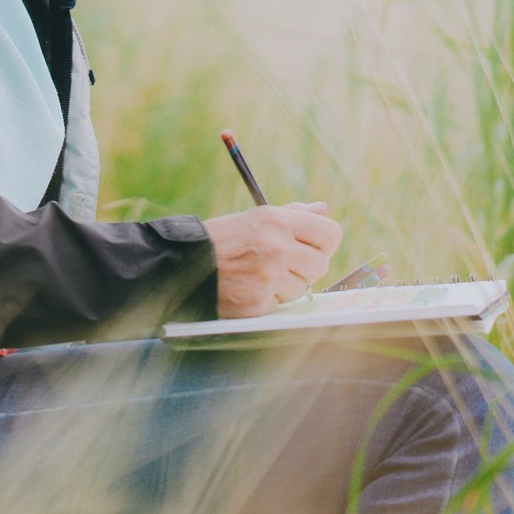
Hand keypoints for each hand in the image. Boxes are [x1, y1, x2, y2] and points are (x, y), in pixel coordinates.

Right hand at [204, 203, 341, 317]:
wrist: (183, 264)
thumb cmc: (222, 240)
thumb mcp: (256, 218)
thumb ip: (292, 215)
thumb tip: (322, 209)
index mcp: (277, 222)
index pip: (330, 234)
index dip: (324, 243)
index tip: (311, 247)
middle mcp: (276, 247)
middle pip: (320, 265)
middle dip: (305, 267)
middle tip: (281, 264)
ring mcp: (268, 277)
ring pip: (302, 288)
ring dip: (285, 286)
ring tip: (259, 275)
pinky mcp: (258, 302)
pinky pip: (280, 305)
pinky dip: (267, 300)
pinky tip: (248, 288)